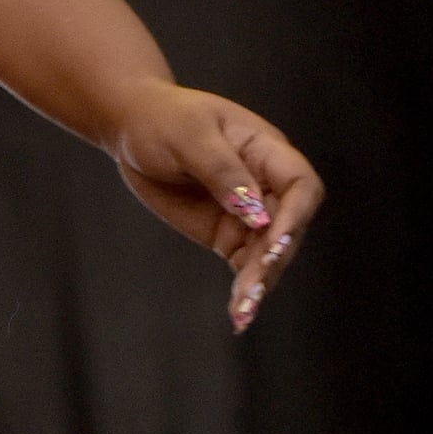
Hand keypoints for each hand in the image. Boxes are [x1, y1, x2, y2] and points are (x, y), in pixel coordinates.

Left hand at [108, 79, 322, 332]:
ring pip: (268, 254)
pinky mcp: (229, 235)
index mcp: (266, 150)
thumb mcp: (188, 135)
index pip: (301, 185)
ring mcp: (249, 214)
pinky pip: (245, 266)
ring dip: (260, 282)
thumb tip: (256, 212)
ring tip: (244, 311)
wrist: (131, 126)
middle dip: (273, 258)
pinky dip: (244, 289)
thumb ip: (222, 170)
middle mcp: (267, 185)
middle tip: (253, 286)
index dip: (296, 214)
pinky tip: (239, 315)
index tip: (274, 236)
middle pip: (288, 228)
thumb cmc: (162, 119)